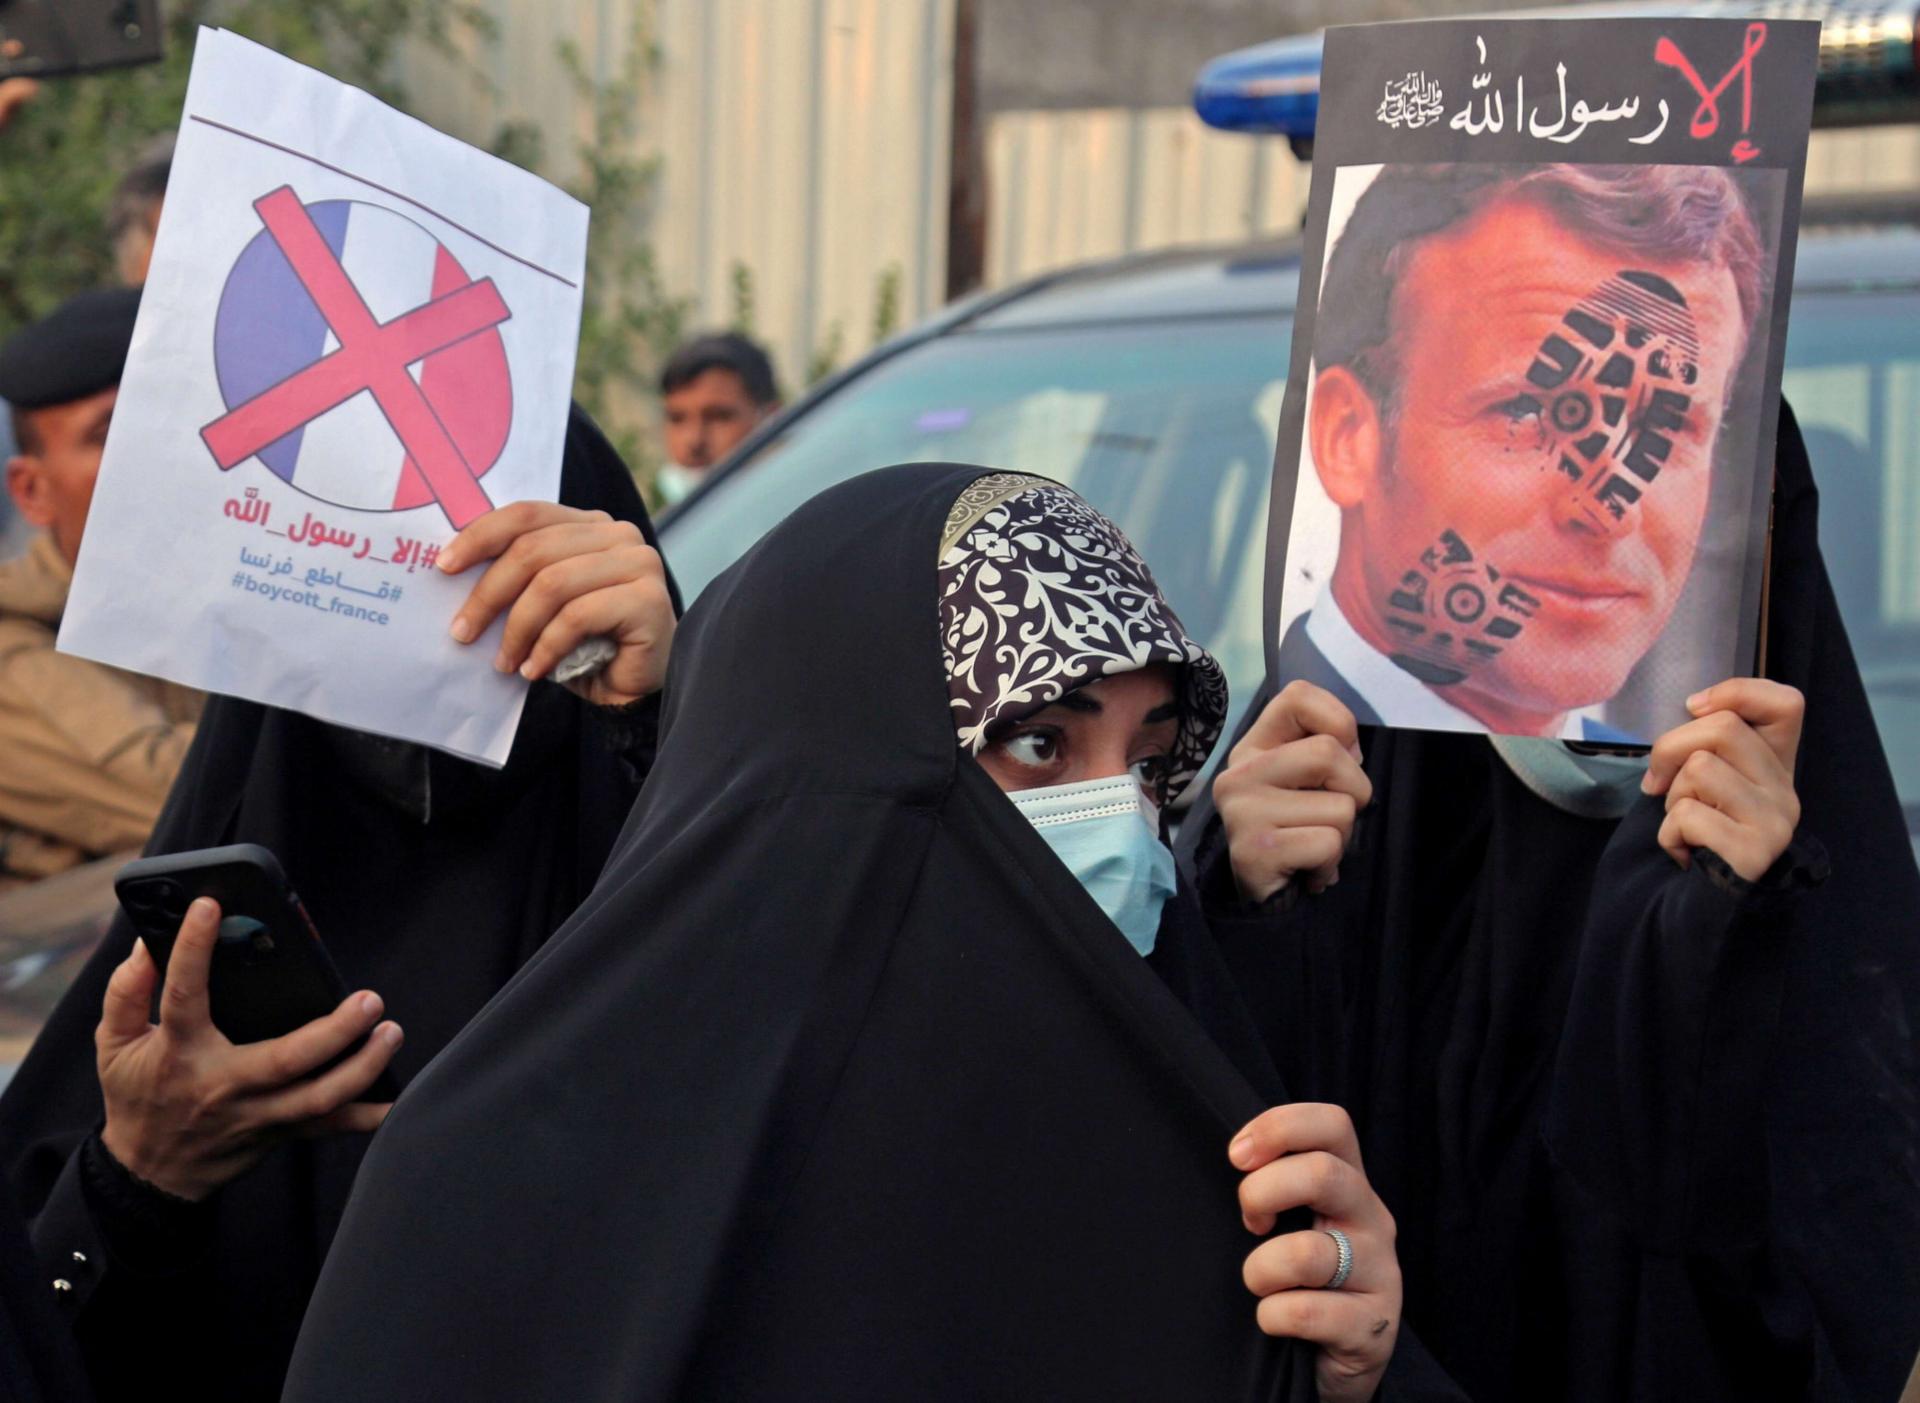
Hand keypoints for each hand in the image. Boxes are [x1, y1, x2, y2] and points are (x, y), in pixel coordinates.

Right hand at [97, 899, 401, 1201]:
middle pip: (285, 1060)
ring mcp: (256, 1115)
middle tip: (370, 999)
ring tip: (390, 1031)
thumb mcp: (114, 1045)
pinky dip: (365, 1117)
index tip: (211, 907)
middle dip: (334, 1031)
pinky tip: (395, 1100)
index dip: (193, 950)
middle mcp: (224, 1084)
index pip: (184, 995)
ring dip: (362, 1067)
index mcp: (180, 1053)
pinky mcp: (278, 1133)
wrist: (149, 1172)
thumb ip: (125, 993)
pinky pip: (328, 1128)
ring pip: (318, 1098)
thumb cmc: (138, 1095)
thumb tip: (144, 946)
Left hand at [439, 501, 673, 706]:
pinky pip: (578, 617)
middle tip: (462, 632)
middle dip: (488, 594)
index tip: (444, 567)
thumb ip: (519, 574)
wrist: (632, 689)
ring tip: (503, 661)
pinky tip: (534, 670)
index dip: (481, 536)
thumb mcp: (544, 600)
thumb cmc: (582, 644)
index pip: (527, 514)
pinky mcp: (649, 600)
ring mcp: (640, 563)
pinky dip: (546, 647)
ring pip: (553, 584)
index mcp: (590, 524)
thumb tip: (451, 568)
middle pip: (534, 550)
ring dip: (517, 629)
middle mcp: (619, 534)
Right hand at [1213, 681, 1372, 902]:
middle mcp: (1239, 772)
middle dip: (1354, 790)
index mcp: (1254, 746)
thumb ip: (1325, 750)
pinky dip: (1330, 864)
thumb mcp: (1305, 781)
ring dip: (1342, 835)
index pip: (1298, 695)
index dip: (1338, 720)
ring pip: (1340, 807)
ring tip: (1312, 846)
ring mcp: (1242, 811)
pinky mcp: (1253, 850)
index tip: (1342, 755)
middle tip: (1331, 815)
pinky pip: (1328, 844)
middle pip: (1329, 752)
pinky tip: (1307, 870)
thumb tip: (1352, 749)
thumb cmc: (1295, 831)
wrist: (1264, 899)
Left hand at [1231, 1104, 1399, 1402]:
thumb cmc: (1298, 1280)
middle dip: (1261, 1193)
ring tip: (1259, 1285)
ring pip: (1307, 1253)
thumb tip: (1233, 1157)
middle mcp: (1373, 1220)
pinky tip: (1273, 1322)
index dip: (1279, 1127)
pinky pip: (1306, 1312)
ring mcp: (1381, 1274)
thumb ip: (1273, 1186)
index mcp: (1349, 1184)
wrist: (1329, 1362)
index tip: (1236, 1156)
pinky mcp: (1374, 1328)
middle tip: (1248, 1223)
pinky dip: (1272, 1317)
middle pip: (1323, 1174)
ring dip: (1261, 1270)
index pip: (1333, 1124)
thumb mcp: (1291, 1221)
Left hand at [1641, 678, 1803, 881]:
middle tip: (1660, 785)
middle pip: (1723, 728)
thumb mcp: (1698, 782)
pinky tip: (1685, 854)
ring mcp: (1776, 821)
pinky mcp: (1755, 851)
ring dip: (1671, 800)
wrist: (1690, 908)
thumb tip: (1696, 706)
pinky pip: (1689, 815)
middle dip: (1670, 750)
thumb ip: (1706, 744)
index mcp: (1774, 767)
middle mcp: (1786, 791)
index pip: (1786, 703)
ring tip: (1685, 826)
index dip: (1737, 692)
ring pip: (1701, 769)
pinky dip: (1669, 835)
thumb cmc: (1689, 838)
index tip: (1695, 708)